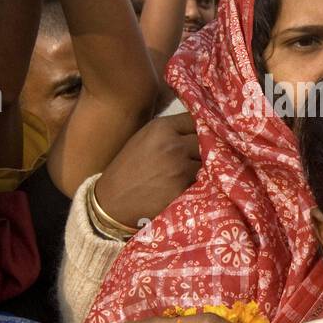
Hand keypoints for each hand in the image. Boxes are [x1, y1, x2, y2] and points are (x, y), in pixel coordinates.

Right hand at [94, 111, 199, 229]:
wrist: (111, 203)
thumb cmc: (128, 169)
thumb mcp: (145, 139)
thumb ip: (171, 131)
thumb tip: (200, 126)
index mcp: (162, 128)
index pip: (197, 119)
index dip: (203, 128)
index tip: (204, 135)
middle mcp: (173, 145)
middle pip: (208, 140)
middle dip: (209, 148)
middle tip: (205, 157)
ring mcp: (180, 169)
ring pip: (211, 162)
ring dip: (209, 168)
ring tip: (200, 173)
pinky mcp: (183, 191)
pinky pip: (206, 184)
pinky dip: (204, 185)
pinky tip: (196, 188)